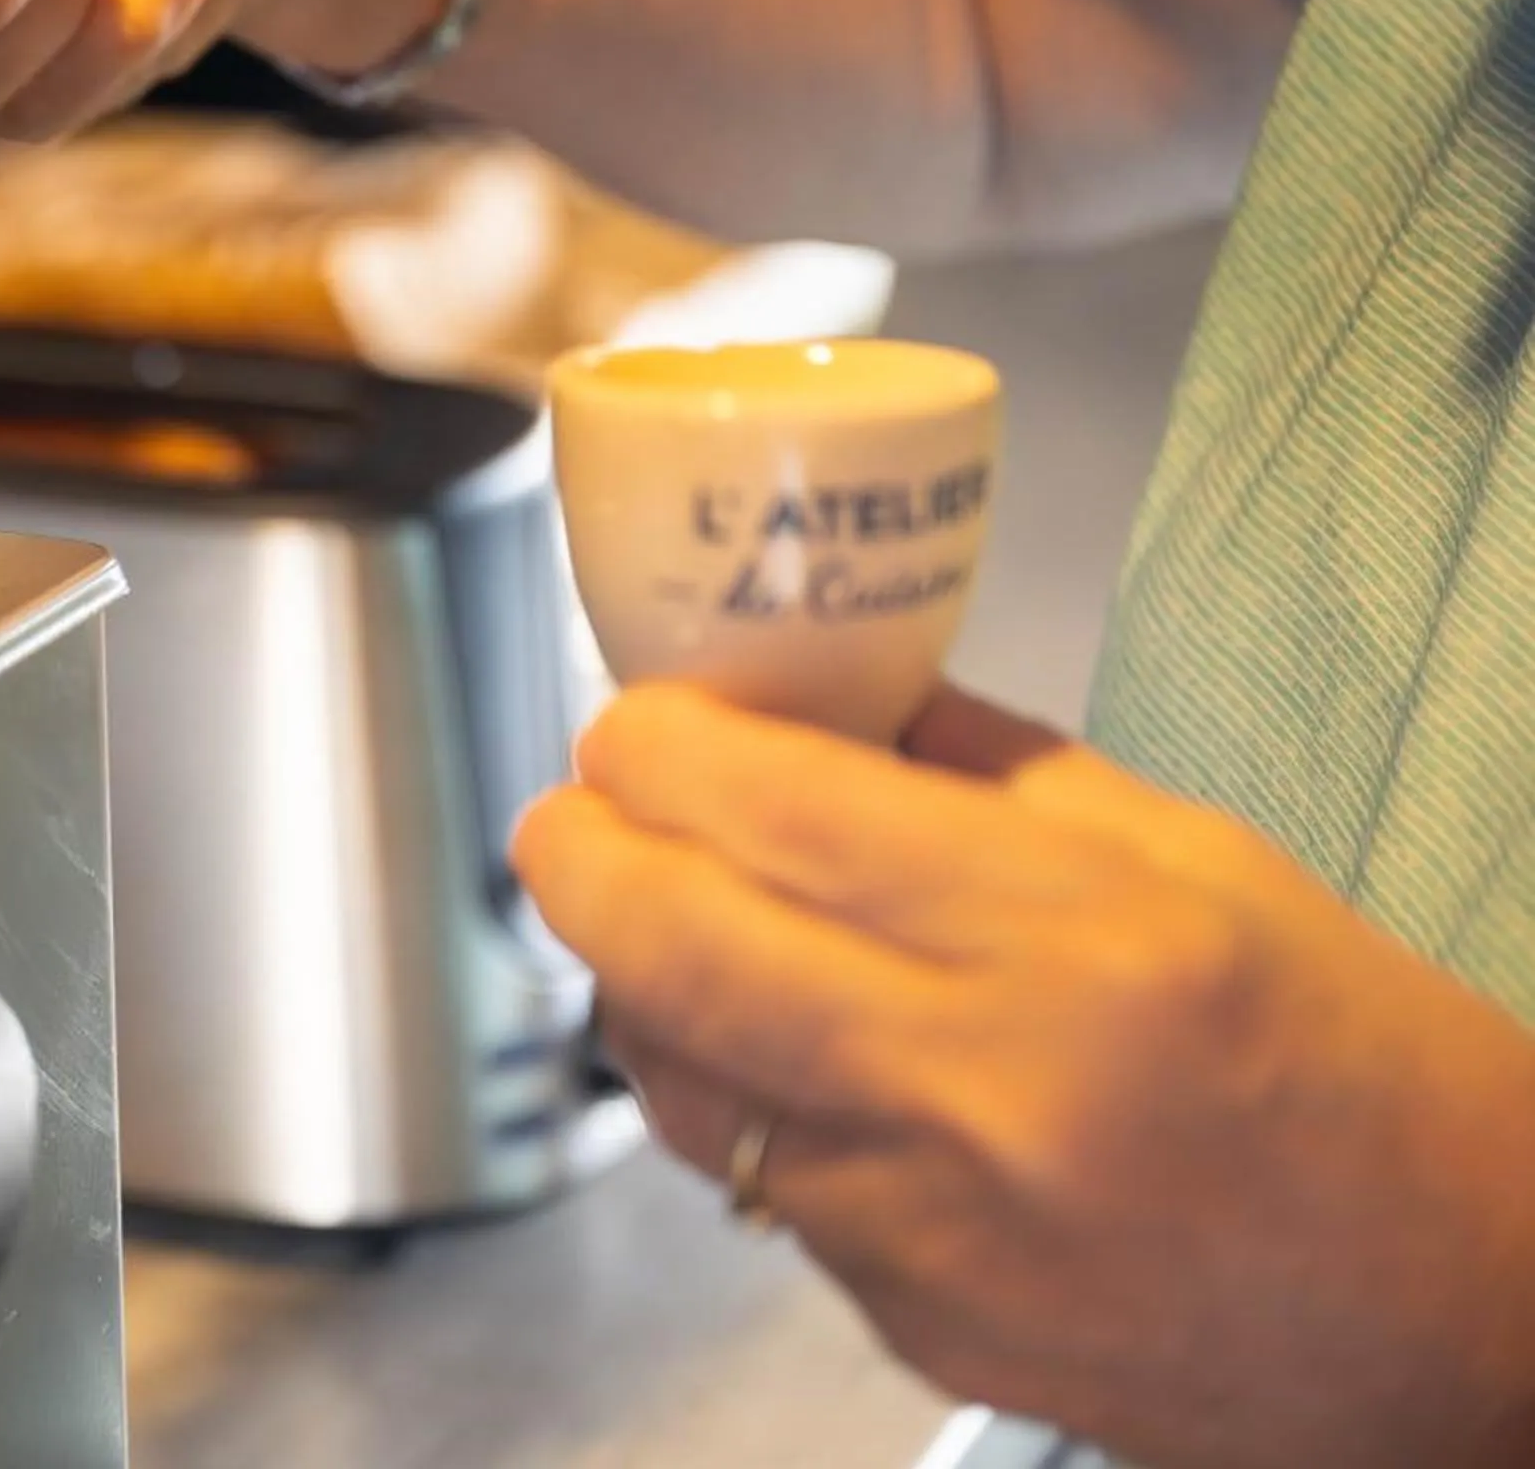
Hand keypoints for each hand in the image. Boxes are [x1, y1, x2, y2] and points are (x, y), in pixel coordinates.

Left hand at [512, 682, 1534, 1468]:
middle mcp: (985, 1089)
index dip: (656, 746)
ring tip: (662, 919)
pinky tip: (769, 1048)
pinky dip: (728, 1096)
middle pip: (667, 943)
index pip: (772, 809)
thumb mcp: (1204, 862)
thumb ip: (986, 770)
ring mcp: (932, 1226)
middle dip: (578, 851)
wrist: (1474, 1328)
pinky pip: (753, 1182)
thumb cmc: (1369, 1079)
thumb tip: (819, 694)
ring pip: (672, 1075)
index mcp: (1080, 940)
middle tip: (576, 811)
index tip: (634, 718)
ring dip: (630, 980)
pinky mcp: (909, 1321)